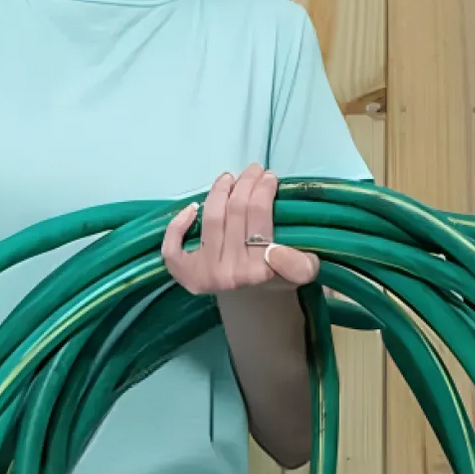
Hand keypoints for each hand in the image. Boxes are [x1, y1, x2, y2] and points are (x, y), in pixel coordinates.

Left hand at [160, 164, 318, 294]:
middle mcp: (232, 272)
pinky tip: (193, 207)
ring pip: (211, 217)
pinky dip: (178, 223)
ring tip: (231, 178)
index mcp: (262, 270)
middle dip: (246, 182)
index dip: (263, 190)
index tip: (269, 177)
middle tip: (254, 170)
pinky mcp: (187, 275)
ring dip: (220, 189)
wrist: (252, 303)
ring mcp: (207, 272)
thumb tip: (276, 250)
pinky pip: (173, 246)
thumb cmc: (276, 277)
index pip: (260, 216)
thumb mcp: (299, 274)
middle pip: (236, 210)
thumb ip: (301, 266)